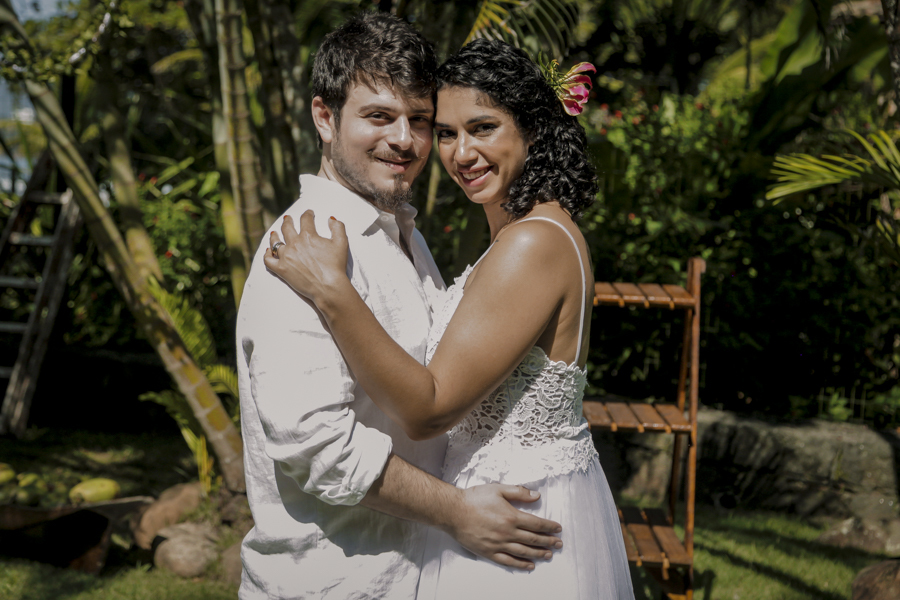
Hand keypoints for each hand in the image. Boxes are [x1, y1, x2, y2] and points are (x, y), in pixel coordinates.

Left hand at [264, 210, 349, 302]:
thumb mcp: (342, 243)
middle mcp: (294, 243)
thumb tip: (331, 219)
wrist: (328, 287)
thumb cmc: (336, 266)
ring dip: (275, 236)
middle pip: (287, 228)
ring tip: (274, 233)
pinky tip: (267, 251)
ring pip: (275, 242)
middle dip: (288, 221)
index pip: (305, 219)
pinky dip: (266, 254)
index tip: (309, 213)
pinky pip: (268, 260)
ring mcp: (286, 256)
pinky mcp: (281, 270)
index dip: (308, 214)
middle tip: (288, 219)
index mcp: (308, 235)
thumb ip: (338, 227)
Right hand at [444, 484, 562, 569]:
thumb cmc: (474, 498)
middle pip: (533, 539)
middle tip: (558, 544)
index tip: (558, 529)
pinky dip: (521, 564)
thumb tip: (536, 495)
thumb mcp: (498, 489)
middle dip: (548, 541)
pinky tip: (529, 565)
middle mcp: (508, 533)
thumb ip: (518, 492)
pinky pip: (508, 561)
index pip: (537, 523)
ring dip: (538, 554)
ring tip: (548, 555)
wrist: (453, 511)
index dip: (549, 527)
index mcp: (512, 516)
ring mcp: (499, 544)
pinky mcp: (489, 552)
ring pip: (524, 552)